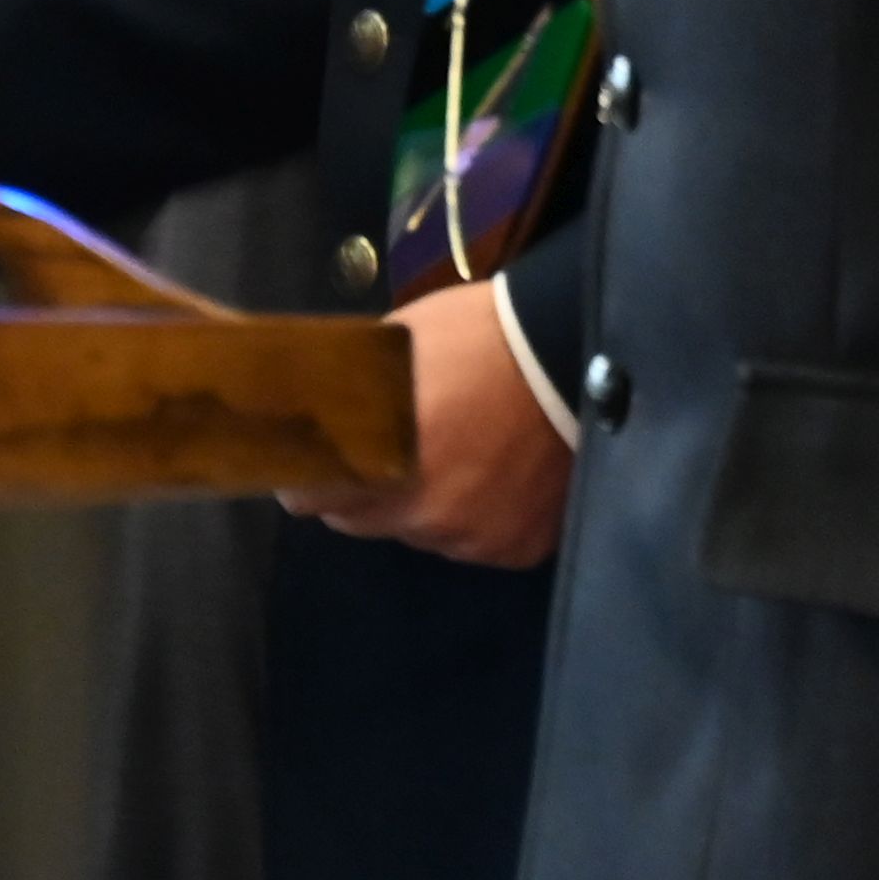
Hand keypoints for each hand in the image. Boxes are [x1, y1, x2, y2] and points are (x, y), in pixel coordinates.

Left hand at [279, 274, 571, 566]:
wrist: (569, 346)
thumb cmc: (478, 332)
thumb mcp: (397, 345)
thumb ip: (359, 390)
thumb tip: (325, 404)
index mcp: (379, 462)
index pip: (313, 498)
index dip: (309, 479)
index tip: (312, 465)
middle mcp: (421, 514)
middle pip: (367, 521)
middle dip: (368, 492)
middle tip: (393, 452)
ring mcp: (473, 536)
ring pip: (427, 533)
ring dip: (429, 505)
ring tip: (460, 458)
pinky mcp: (518, 546)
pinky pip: (482, 541)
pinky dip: (483, 516)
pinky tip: (499, 476)